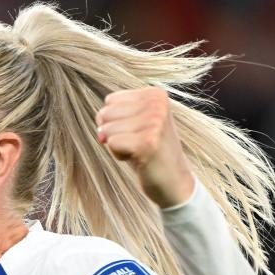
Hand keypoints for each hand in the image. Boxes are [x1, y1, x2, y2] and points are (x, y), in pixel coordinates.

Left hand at [97, 87, 195, 208]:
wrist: (173, 180)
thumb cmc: (148, 150)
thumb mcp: (134, 123)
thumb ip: (113, 116)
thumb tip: (101, 132)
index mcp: (155, 94)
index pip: (110, 101)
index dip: (116, 121)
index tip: (137, 132)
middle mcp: (157, 104)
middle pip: (105, 114)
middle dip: (114, 133)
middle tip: (138, 143)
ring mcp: (154, 122)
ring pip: (107, 130)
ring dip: (117, 145)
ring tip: (139, 150)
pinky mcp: (148, 142)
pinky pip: (111, 144)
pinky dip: (119, 155)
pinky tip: (138, 158)